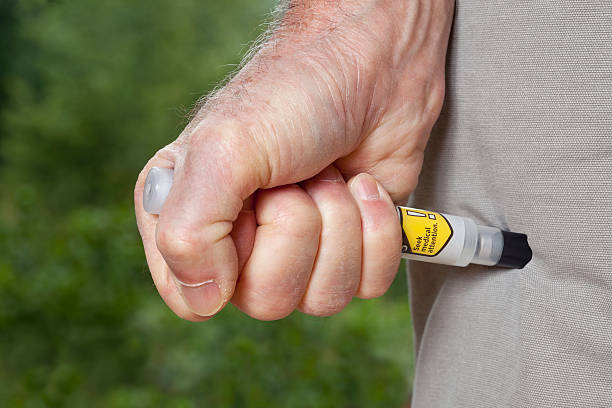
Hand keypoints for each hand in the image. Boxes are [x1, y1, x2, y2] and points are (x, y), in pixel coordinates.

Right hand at [134, 0, 453, 320]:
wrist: (377, 66)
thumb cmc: (295, 94)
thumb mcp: (225, 150)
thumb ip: (190, 231)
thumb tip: (202, 302)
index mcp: (188, 217)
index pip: (191, 295)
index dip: (228, 261)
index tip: (249, 204)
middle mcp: (240, 241)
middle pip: (267, 300)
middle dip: (296, 230)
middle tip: (296, 178)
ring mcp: (299, 249)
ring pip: (321, 299)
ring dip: (339, 227)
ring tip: (329, 175)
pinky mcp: (350, 249)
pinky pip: (366, 285)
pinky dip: (376, 233)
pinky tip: (363, 187)